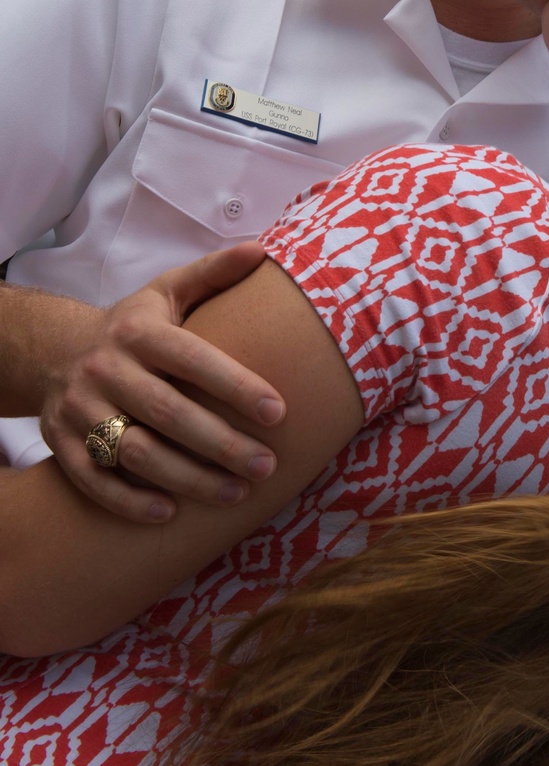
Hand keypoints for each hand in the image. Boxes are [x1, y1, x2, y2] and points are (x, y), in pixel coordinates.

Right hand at [39, 243, 285, 522]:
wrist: (54, 351)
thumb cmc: (133, 326)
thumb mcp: (167, 292)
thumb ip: (213, 274)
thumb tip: (261, 250)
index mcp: (138, 331)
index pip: (193, 359)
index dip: (236, 385)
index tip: (278, 412)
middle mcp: (106, 369)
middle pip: (168, 413)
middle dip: (221, 444)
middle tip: (267, 465)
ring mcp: (80, 409)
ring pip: (135, 452)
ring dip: (187, 479)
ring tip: (236, 493)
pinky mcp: (61, 444)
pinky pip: (93, 481)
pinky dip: (128, 501)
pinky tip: (169, 515)